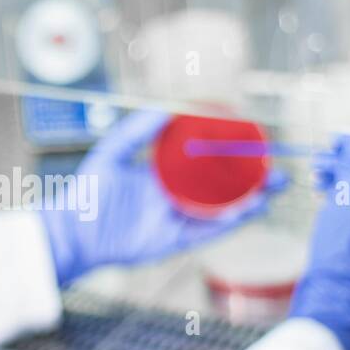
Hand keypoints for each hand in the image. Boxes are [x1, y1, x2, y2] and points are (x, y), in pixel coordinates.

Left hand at [40, 110, 288, 286]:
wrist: (73, 230)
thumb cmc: (88, 190)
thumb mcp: (114, 150)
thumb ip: (139, 129)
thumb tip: (168, 106)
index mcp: (163, 177)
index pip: (203, 166)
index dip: (227, 158)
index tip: (249, 146)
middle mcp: (174, 199)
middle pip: (220, 190)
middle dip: (250, 183)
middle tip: (276, 171)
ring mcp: (176, 221)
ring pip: (220, 212)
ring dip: (247, 203)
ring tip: (271, 190)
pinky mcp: (173, 242)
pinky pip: (206, 233)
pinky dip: (228, 223)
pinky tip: (248, 210)